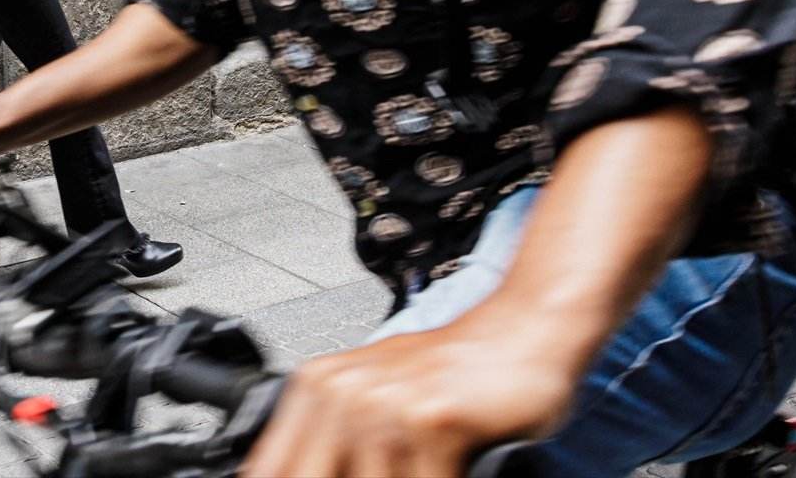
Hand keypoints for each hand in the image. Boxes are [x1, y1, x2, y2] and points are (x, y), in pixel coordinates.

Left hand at [241, 306, 576, 477]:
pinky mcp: (431, 421)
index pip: (271, 469)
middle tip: (395, 470)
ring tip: (426, 460)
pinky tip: (456, 464)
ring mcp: (384, 405)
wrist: (524, 330)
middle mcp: (340, 393)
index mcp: (316, 388)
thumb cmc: (452, 375)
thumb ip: (332, 445)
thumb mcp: (376, 402)